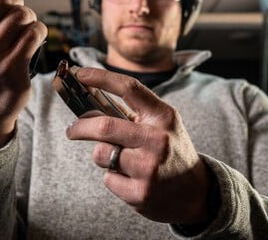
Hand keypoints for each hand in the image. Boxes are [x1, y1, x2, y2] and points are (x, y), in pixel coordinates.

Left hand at [66, 67, 211, 224]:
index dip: (101, 77)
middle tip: (72, 129)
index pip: (129, 88)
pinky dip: (112, 176)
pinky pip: (108, 178)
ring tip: (119, 159)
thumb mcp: (161, 124)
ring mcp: (149, 168)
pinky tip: (131, 178)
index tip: (80, 74)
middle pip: (105, 126)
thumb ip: (132, 114)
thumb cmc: (170, 150)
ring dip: (102, 154)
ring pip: (101, 154)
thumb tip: (91, 104)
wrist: (196, 191)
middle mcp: (158, 139)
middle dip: (81, 127)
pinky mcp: (141, 193)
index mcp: (163, 115)